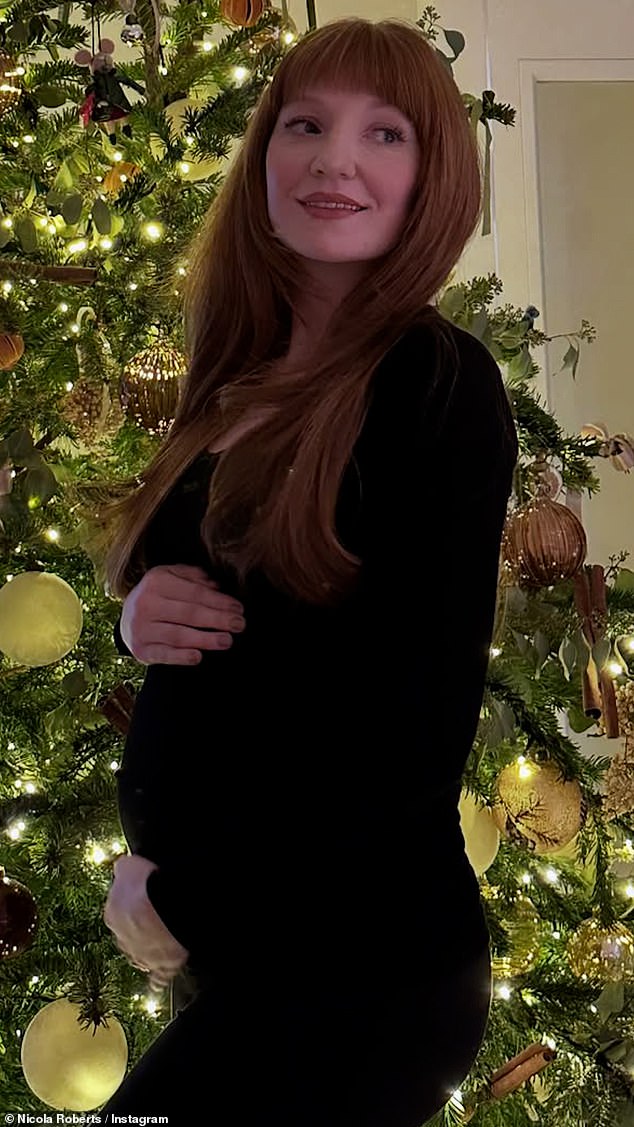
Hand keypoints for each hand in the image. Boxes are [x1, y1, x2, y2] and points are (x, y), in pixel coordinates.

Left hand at [104, 854, 188, 988]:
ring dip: (149, 949)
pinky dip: (159, 980)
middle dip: (139, 928)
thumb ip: (122, 870)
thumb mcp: (128, 866)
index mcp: (112, 915)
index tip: (142, 898)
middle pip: (129, 933)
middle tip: (155, 917)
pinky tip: (159, 982)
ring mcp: (141, 955)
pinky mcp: (160, 967)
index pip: (118, 909)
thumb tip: (120, 867)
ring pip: (142, 954)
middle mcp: (122, 938)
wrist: (167, 907)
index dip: (131, 903)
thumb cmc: (147, 885)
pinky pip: (158, 977)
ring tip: (162, 941)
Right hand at [120, 563, 245, 664]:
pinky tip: (198, 657)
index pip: (194, 592)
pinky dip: (181, 657)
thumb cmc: (159, 597)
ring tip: (227, 641)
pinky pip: (163, 654)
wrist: (128, 620)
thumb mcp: (171, 577)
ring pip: (178, 635)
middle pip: (189, 613)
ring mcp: (141, 628)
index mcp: (156, 581)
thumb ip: (193, 576)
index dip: (219, 601)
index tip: (238, 608)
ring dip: (205, 639)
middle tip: (239, 624)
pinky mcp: (141, 650)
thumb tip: (215, 585)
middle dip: (217, 619)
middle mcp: (145, 604)